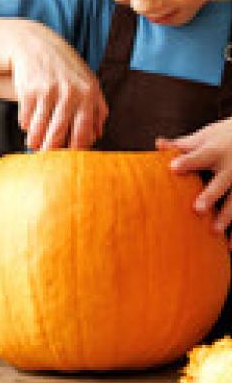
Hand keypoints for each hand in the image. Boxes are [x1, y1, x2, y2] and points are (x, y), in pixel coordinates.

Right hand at [9, 21, 107, 149]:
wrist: (34, 45)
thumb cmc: (64, 67)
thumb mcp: (87, 81)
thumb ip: (97, 108)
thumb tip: (97, 135)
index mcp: (89, 95)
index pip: (83, 134)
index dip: (75, 150)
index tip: (69, 158)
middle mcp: (70, 94)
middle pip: (59, 135)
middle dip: (52, 151)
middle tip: (47, 157)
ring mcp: (48, 92)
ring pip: (40, 130)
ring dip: (35, 141)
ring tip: (34, 145)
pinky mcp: (28, 91)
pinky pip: (26, 119)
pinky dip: (25, 125)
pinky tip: (27, 124)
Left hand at [157, 120, 231, 239]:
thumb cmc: (222, 138)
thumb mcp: (204, 137)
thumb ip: (182, 145)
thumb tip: (158, 144)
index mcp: (215, 151)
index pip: (199, 156)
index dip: (187, 162)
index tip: (173, 167)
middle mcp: (230, 167)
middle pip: (221, 183)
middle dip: (210, 195)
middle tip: (197, 208)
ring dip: (226, 216)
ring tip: (213, 231)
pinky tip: (229, 245)